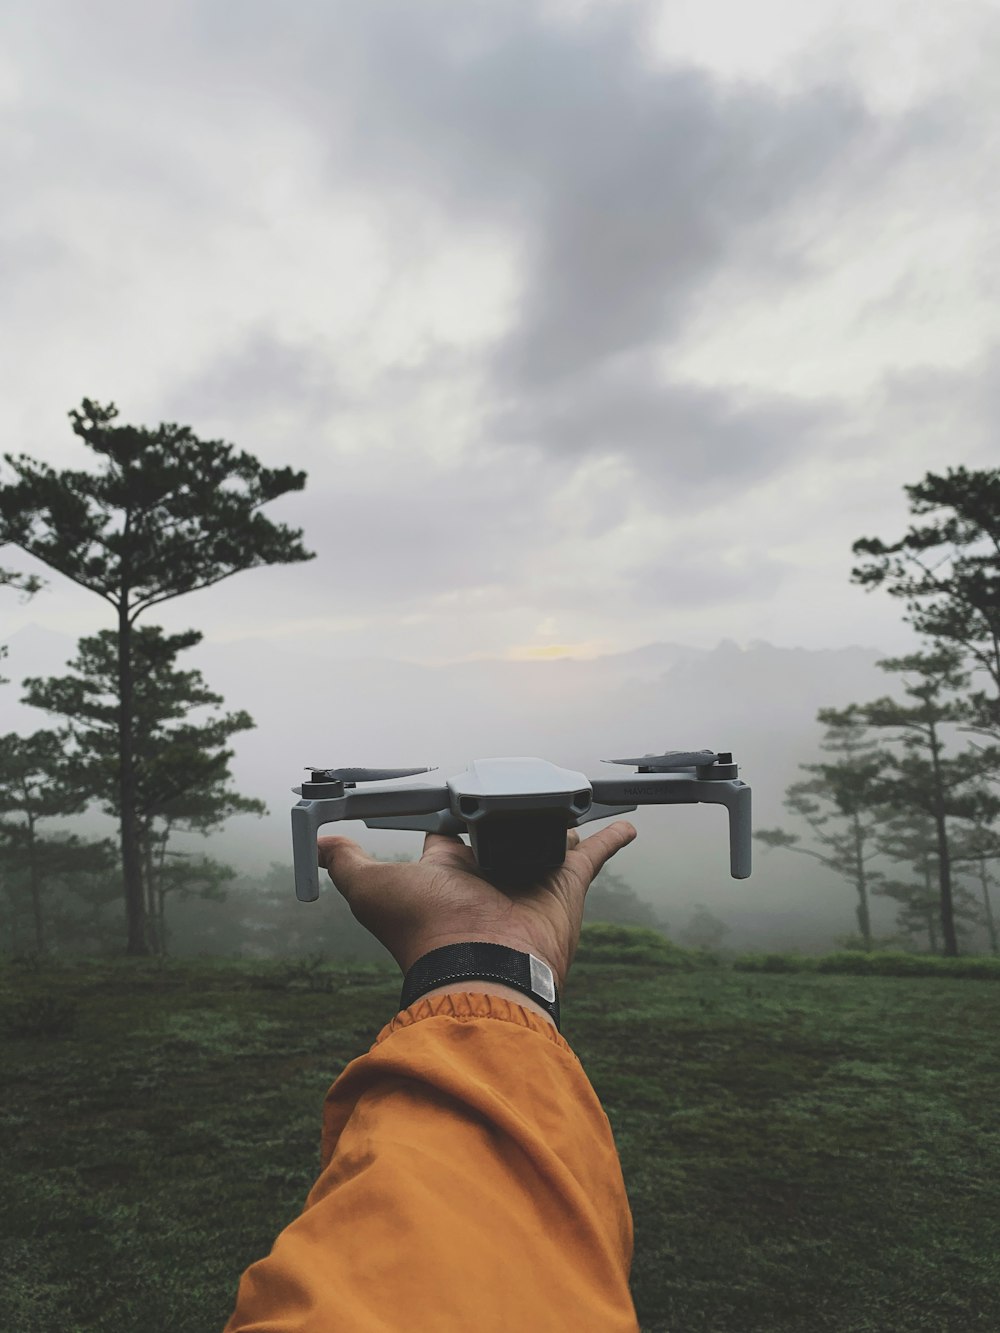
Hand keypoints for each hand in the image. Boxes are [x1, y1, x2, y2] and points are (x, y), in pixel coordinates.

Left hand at [317, 822, 637, 991]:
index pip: (448, 839)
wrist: (481, 966)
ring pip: (546, 842)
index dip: (449, 819)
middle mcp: (490, 877)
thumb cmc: (424, 930)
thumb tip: (320, 844)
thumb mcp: (372, 890)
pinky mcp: (567, 885)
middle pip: (501, 838)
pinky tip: (625, 824)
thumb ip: (348, 865)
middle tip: (517, 793)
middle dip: (507, 820)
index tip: (455, 799)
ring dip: (556, 826)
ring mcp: (531, 879)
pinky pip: (593, 855)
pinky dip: (611, 838)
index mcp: (449, 875)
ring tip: (568, 803)